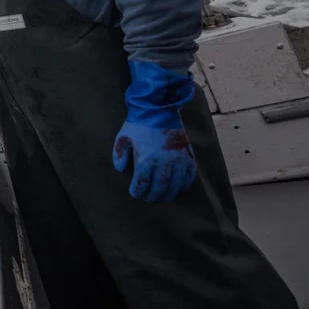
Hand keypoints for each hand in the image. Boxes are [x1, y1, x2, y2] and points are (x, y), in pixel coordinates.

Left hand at [112, 60, 196, 201]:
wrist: (158, 109)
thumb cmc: (138, 125)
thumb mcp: (122, 138)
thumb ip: (120, 155)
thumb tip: (121, 170)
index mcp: (145, 159)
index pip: (142, 183)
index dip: (138, 192)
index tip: (136, 194)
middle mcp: (163, 162)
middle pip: (159, 187)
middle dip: (152, 196)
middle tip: (148, 199)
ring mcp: (178, 159)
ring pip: (175, 185)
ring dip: (168, 194)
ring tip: (163, 197)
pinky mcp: (188, 155)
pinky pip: (189, 176)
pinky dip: (184, 185)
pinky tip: (178, 188)